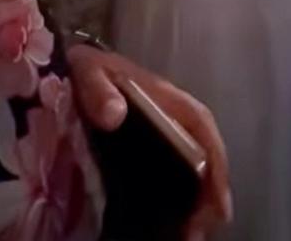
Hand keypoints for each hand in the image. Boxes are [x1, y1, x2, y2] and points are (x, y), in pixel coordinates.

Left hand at [67, 44, 231, 239]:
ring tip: (190, 232)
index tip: (217, 199)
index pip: (199, 123)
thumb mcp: (88, 70)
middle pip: (203, 151)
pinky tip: (172, 221)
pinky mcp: (146, 146)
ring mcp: (161, 130)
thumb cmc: (87, 69)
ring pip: (191, 164)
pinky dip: (177, 196)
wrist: (72, 67)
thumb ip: (98, 89)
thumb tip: (114, 115)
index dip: (213, 160)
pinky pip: (171, 170)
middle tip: (200, 228)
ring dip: (195, 197)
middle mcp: (171, 115)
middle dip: (209, 189)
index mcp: (162, 95)